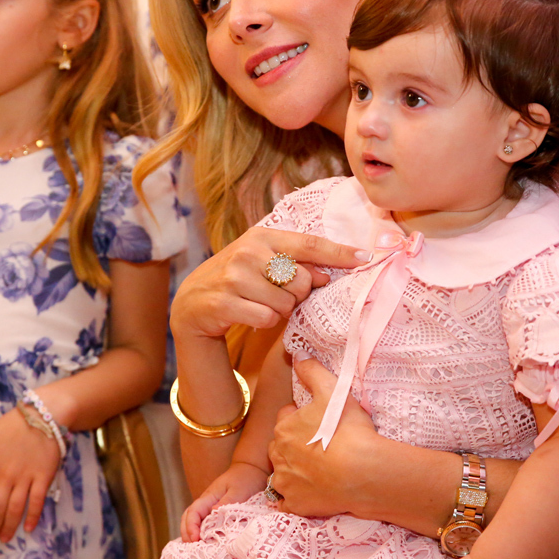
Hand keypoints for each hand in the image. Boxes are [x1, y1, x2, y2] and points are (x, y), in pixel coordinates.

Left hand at [0, 407, 59, 542]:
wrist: (43, 414)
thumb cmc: (13, 424)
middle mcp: (6, 474)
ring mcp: (25, 477)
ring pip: (15, 507)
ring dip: (9, 525)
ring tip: (4, 538)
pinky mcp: (42, 477)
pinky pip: (37, 500)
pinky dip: (33, 516)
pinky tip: (28, 528)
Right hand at [171, 226, 366, 340]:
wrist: (193, 302)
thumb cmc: (238, 280)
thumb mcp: (263, 263)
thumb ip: (295, 264)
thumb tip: (328, 274)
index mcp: (262, 237)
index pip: (309, 244)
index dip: (338, 252)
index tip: (365, 258)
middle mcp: (248, 252)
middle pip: (302, 280)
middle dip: (298, 294)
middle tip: (279, 294)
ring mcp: (234, 277)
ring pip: (285, 303)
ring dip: (280, 310)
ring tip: (261, 304)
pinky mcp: (225, 302)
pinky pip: (267, 319)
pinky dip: (265, 322)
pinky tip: (250, 315)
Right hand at [181, 461, 269, 542]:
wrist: (251, 470)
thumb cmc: (245, 478)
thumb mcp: (239, 490)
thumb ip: (227, 501)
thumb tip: (213, 512)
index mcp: (209, 496)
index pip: (193, 511)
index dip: (191, 526)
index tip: (195, 538)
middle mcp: (206, 502)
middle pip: (188, 517)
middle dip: (186, 533)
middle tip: (192, 548)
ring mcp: (210, 507)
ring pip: (194, 521)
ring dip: (192, 534)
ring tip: (195, 548)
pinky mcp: (216, 512)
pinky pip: (204, 523)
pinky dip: (201, 533)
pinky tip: (205, 542)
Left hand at [267, 356, 380, 518]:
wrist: (363, 473)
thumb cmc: (348, 430)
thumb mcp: (332, 390)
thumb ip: (312, 370)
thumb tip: (297, 354)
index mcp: (284, 427)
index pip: (286, 417)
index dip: (301, 417)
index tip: (318, 421)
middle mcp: (278, 455)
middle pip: (281, 445)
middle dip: (294, 443)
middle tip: (319, 444)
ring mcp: (286, 483)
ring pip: (283, 472)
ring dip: (294, 469)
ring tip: (319, 468)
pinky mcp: (296, 505)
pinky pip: (289, 501)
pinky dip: (297, 497)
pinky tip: (313, 491)